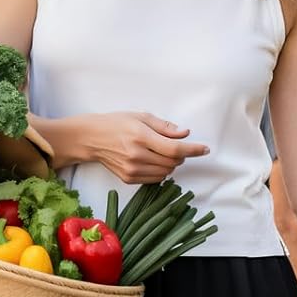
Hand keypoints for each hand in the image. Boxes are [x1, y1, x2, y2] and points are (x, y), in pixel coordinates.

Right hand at [83, 112, 208, 184]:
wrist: (92, 139)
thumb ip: (165, 127)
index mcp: (141, 136)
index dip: (193, 150)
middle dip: (181, 155)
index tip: (205, 149)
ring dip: (171, 163)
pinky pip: (156, 179)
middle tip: (174, 145)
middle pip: (173, 161)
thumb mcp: (141, 117)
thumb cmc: (117, 124)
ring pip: (166, 172)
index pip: (175, 148)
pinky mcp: (129, 179)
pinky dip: (161, 171)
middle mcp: (137, 155)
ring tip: (161, 152)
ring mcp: (132, 170)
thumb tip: (185, 134)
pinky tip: (153, 161)